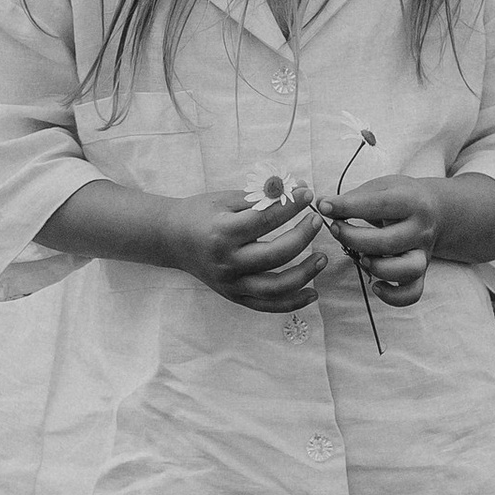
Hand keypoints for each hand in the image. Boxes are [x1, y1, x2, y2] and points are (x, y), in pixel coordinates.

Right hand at [160, 179, 333, 310]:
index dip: (291, 206)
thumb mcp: (225, 199)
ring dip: (305, 274)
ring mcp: (231, 283)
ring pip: (276, 286)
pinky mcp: (234, 296)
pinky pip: (268, 305)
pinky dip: (293, 303)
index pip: (265, 219)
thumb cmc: (200, 214)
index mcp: (223, 233)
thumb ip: (259, 197)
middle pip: (276, 254)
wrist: (172, 239)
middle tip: (316, 221)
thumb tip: (295, 188)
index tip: (307, 194)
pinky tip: (312, 292)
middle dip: (303, 236)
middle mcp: (227, 262)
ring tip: (322, 258)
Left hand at [315, 172, 439, 306]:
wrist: (435, 210)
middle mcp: (421, 229)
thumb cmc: (399, 197)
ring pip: (408, 269)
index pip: (380, 205)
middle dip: (354, 238)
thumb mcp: (381, 187)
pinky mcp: (421, 273)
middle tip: (335, 229)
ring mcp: (423, 253)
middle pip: (390, 242)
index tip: (325, 206)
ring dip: (379, 268)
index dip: (349, 207)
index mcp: (412, 202)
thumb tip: (321, 204)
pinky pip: (412, 293)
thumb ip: (353, 197)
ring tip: (361, 258)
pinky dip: (393, 296)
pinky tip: (375, 285)